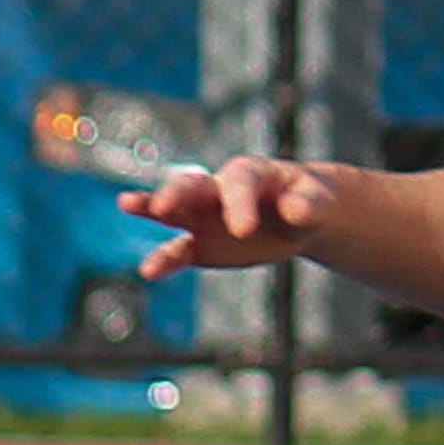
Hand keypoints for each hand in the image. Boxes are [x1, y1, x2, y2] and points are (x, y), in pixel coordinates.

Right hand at [122, 156, 332, 280]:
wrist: (301, 214)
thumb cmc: (309, 200)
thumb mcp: (317, 200)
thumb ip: (307, 204)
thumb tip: (295, 209)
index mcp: (249, 173)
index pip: (239, 184)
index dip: (239, 204)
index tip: (243, 230)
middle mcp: (219, 190)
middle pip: (193, 186)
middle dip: (177, 194)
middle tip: (162, 206)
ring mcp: (206, 216)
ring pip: (174, 210)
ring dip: (151, 207)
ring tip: (127, 203)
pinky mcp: (202, 244)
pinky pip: (179, 251)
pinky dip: (165, 260)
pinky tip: (149, 271)